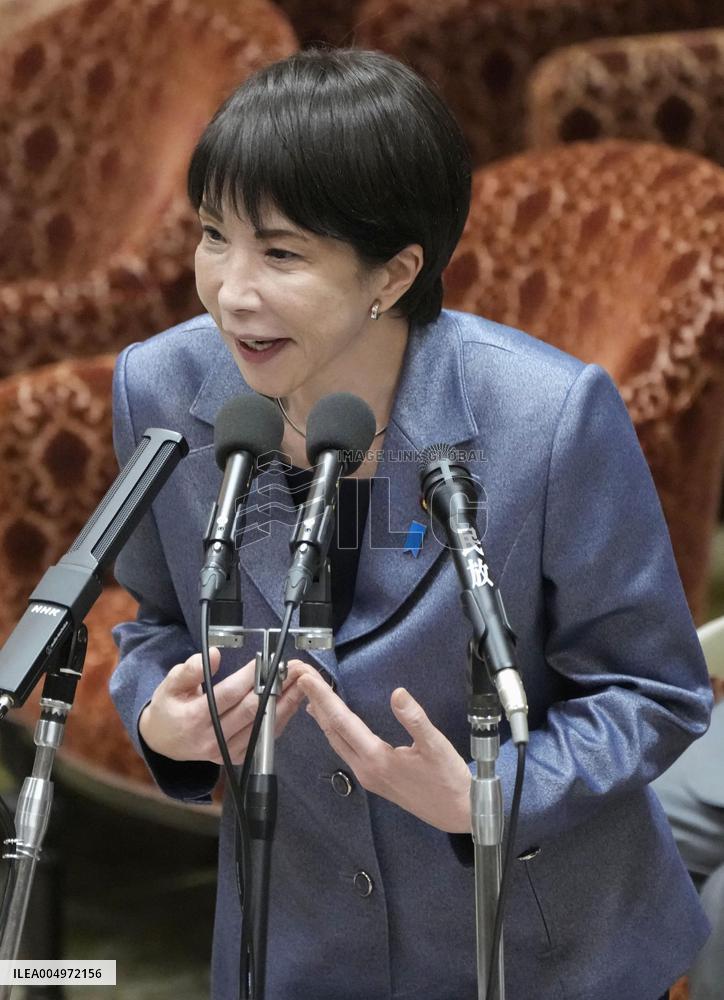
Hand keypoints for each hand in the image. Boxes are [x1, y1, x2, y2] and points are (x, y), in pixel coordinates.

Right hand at [139, 649, 315, 764]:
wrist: (164, 743)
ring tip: (300, 681)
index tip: (265, 659)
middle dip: (275, 687)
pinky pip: (265, 737)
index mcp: (194, 720)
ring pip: (263, 726)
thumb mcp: (169, 686)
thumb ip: (189, 670)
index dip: (249, 677)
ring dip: (285, 702)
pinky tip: (292, 701)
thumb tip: (214, 655)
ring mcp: (227, 752)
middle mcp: (212, 740)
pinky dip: (281, 718)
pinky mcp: (238, 756)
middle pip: (251, 711)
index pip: (228, 695)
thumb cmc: (169, 709)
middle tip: (292, 668)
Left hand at [298, 673, 471, 832]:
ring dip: (323, 718)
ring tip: (312, 696)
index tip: (307, 678)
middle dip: (315, 703)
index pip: (341, 720)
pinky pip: (345, 750)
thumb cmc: (449, 779)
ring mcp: (368, 776)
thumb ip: (415, 719)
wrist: (459, 813)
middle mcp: (365, 768)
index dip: (322, 697)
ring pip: (336, 742)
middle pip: (332, 730)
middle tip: (302, 678)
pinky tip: (336, 724)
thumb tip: (397, 693)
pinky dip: (335, 731)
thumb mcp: (436, 745)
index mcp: (376, 758)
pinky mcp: (375, 779)